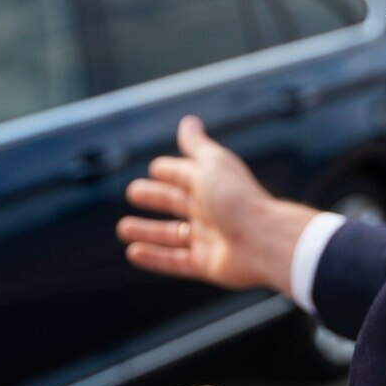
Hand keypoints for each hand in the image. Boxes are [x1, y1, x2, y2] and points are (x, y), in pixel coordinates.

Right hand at [118, 116, 320, 295]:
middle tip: (132, 192)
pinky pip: (175, 261)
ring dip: (147, 231)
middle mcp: (210, 210)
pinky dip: (154, 258)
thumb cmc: (237, 198)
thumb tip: (188, 121)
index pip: (185, 174)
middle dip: (155, 197)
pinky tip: (133, 253)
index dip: (169, 170)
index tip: (154, 168)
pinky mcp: (206, 264)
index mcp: (212, 183)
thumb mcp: (212, 164)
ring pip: (171, 234)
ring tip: (123, 228)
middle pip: (176, 202)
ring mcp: (208, 238)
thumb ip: (196, 146)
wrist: (262, 240)